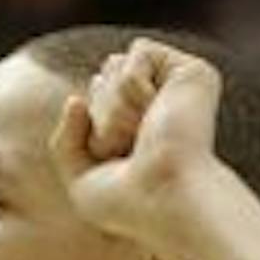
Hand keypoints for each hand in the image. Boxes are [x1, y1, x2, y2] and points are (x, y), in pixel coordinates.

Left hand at [48, 38, 223, 245]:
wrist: (165, 201)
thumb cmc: (131, 206)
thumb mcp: (82, 182)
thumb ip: (65, 143)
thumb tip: (76, 100)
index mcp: (148, 130)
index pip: (95, 96)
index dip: (94, 129)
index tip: (120, 164)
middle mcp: (166, 108)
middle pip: (103, 77)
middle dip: (102, 116)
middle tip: (130, 152)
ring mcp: (182, 91)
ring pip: (116, 64)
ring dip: (114, 107)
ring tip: (143, 137)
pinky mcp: (195, 74)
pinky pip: (139, 53)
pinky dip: (132, 87)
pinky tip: (156, 116)